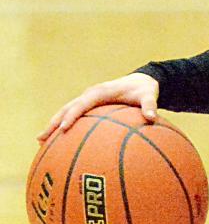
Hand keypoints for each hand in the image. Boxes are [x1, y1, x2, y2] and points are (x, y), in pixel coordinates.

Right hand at [37, 73, 159, 142]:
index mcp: (101, 92)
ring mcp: (87, 99)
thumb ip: (150, 106)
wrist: (140, 81)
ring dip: (53, 125)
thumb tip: (152, 118)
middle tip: (42, 139)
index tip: (63, 129)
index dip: (72, 116)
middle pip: (67, 108)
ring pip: (65, 112)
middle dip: (54, 123)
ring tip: (40, 142)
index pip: (83, 104)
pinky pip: (72, 115)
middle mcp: (90, 94)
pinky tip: (57, 142)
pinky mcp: (88, 105)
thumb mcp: (149, 95)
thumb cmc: (144, 90)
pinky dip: (62, 125)